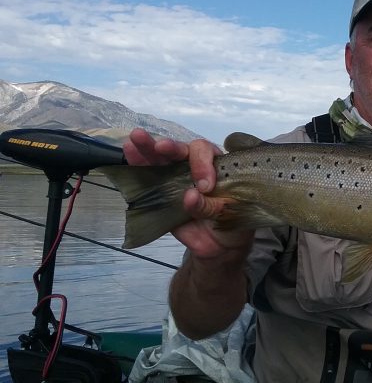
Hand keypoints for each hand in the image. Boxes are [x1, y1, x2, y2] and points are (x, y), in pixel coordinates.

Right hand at [123, 128, 253, 259]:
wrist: (219, 244)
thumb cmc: (231, 223)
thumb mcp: (227, 216)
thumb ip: (209, 206)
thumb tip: (190, 196)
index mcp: (217, 167)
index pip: (208, 154)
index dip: (203, 164)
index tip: (206, 186)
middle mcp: (195, 168)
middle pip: (183, 150)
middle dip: (171, 147)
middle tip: (162, 147)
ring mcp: (176, 178)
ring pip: (162, 158)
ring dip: (148, 147)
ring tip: (136, 137)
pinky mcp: (160, 191)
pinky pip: (147, 175)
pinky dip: (137, 162)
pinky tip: (128, 149)